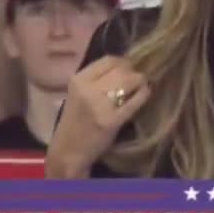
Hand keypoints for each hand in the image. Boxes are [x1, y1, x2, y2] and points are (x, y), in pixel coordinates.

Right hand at [46, 56, 150, 176]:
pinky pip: (134, 101)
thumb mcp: (78, 94)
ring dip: (140, 82)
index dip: (124, 62)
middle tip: (138, 79)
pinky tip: (145, 94)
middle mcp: (87, 89)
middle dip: (134, 72)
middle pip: (121, 69)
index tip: (130, 68)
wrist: (68, 152)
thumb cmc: (75, 123)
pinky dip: (143, 95)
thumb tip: (125, 66)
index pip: (108, 60)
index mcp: (78, 80)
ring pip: (129, 81)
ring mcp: (100, 105)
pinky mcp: (112, 121)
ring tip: (142, 86)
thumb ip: (96, 80)